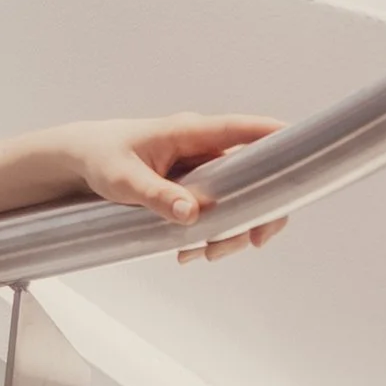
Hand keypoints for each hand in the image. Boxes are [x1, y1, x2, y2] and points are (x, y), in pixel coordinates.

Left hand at [55, 114, 287, 262]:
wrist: (79, 159)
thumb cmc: (100, 157)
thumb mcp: (122, 179)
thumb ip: (156, 195)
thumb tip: (192, 214)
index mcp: (190, 132)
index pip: (243, 130)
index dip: (277, 138)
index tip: (305, 154)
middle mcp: (203, 146)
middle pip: (253, 175)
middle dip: (257, 211)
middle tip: (251, 242)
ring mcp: (201, 166)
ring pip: (238, 197)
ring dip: (231, 229)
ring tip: (203, 255)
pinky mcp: (194, 184)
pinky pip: (217, 207)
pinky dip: (211, 232)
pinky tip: (190, 252)